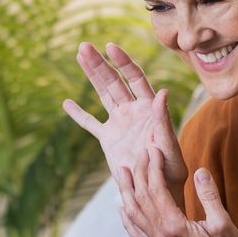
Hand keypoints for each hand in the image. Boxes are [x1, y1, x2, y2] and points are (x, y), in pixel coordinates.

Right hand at [63, 42, 186, 197]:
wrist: (157, 190)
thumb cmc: (170, 170)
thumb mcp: (168, 146)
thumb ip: (163, 120)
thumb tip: (163, 92)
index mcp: (149, 108)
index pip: (135, 78)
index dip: (123, 62)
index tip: (110, 47)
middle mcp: (133, 110)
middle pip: (114, 81)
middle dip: (99, 64)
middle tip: (83, 46)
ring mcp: (119, 123)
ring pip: (102, 94)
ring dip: (91, 76)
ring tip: (79, 55)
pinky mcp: (108, 140)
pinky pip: (91, 124)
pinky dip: (79, 115)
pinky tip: (67, 103)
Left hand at [118, 146, 237, 236]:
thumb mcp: (223, 221)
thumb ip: (209, 195)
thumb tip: (200, 172)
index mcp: (174, 227)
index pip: (157, 190)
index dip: (154, 168)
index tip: (154, 151)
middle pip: (141, 200)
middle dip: (139, 174)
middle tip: (138, 154)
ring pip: (134, 216)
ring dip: (126, 193)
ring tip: (121, 174)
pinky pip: (136, 235)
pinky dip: (127, 220)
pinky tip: (122, 209)